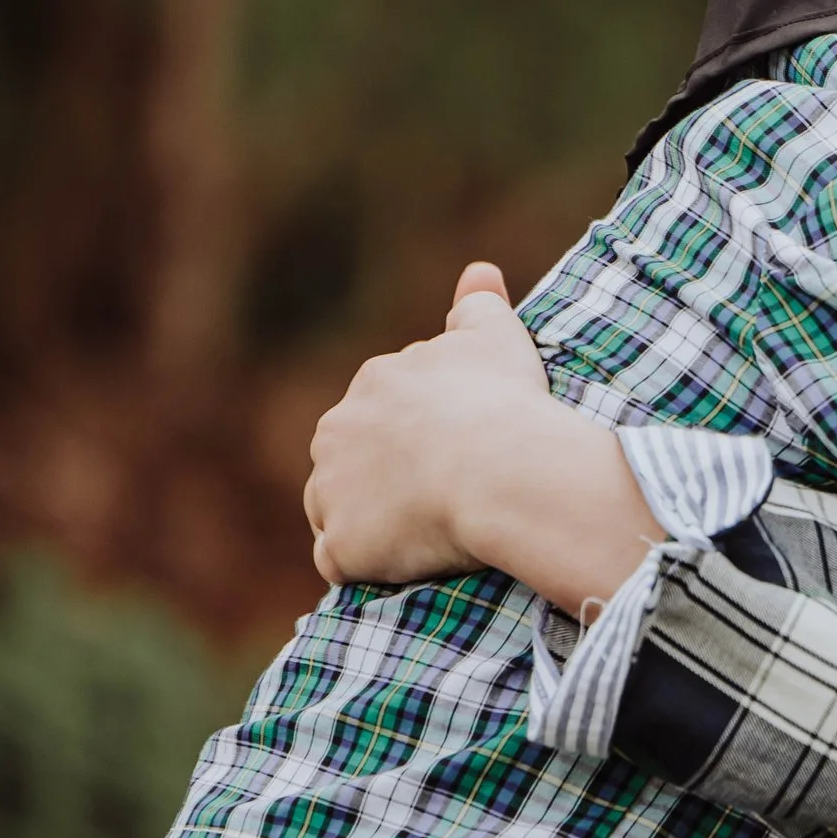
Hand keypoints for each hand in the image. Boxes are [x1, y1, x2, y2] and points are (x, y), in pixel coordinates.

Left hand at [305, 263, 660, 608]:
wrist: (500, 467)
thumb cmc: (504, 400)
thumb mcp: (498, 337)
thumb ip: (481, 304)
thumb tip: (479, 272)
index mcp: (372, 382)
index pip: (380, 411)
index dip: (415, 435)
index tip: (452, 451)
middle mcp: (336, 430)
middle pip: (348, 459)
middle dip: (379, 476)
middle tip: (438, 495)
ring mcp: (332, 490)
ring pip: (335, 510)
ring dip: (366, 521)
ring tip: (418, 534)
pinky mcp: (342, 545)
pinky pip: (340, 561)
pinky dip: (363, 564)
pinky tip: (401, 564)